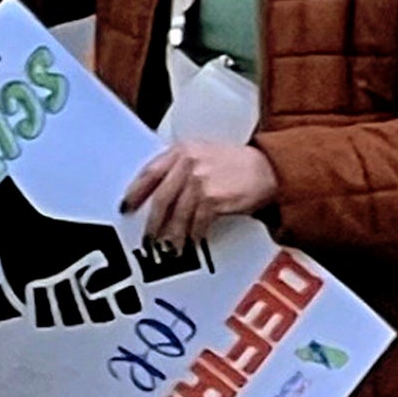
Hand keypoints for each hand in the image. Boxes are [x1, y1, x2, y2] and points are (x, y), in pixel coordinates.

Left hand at [118, 136, 279, 243]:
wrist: (271, 168)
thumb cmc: (239, 164)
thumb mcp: (206, 153)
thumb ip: (181, 166)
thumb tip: (158, 195)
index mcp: (183, 149)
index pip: (149, 172)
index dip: (135, 192)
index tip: (126, 208)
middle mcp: (189, 163)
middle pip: (161, 198)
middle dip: (152, 222)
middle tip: (148, 237)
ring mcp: (201, 180)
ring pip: (177, 214)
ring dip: (171, 234)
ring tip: (168, 247)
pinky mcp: (213, 198)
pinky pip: (196, 222)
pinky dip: (193, 235)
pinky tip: (192, 242)